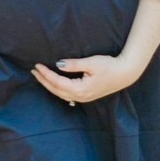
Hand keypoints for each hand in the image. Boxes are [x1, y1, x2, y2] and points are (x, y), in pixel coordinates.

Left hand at [32, 49, 151, 106]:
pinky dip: (58, 88)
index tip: (37, 66)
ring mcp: (84, 98)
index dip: (46, 74)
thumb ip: (73, 64)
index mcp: (80, 89)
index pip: (57, 82)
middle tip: (34, 71)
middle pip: (56, 90)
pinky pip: (67, 94)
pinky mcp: (87, 95)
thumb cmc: (109, 66)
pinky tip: (54, 83)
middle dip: (44, 80)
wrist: (125, 73)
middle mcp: (80, 96)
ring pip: (61, 94)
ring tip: (40, 76)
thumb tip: (58, 65)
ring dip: (49, 85)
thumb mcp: (91, 63)